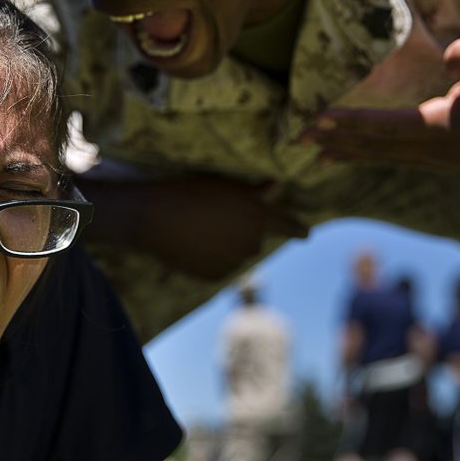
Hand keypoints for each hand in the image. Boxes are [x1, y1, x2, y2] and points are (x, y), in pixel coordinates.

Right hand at [78, 172, 307, 279]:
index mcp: (257, 216)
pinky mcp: (216, 275)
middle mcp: (251, 241)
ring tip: (198, 228)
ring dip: (225, 244)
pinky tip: (191, 244)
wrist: (153, 216)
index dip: (298, 230)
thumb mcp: (222, 185)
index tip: (306, 234)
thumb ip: (252, 191)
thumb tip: (274, 186)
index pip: (288, 225)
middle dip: (242, 230)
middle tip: (214, 217)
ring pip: (235, 253)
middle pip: (255, 238)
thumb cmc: (188, 191)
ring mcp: (234, 262)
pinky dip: (209, 258)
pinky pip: (219, 267)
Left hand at [299, 38, 459, 168]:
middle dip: (336, 141)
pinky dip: (366, 157)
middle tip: (298, 137)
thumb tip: (457, 51)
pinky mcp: (434, 161)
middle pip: (375, 147)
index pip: (387, 126)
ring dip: (346, 153)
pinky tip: (346, 155)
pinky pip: (391, 160)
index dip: (352, 123)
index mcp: (443, 128)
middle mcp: (432, 151)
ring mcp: (433, 161)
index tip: (319, 118)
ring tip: (313, 151)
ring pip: (381, 158)